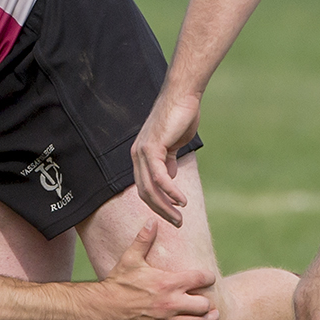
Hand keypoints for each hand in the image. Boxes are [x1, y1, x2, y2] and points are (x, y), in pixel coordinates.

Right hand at [99, 221, 217, 319]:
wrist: (103, 306)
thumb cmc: (118, 281)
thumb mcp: (131, 258)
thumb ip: (144, 239)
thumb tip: (153, 220)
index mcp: (169, 282)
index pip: (203, 279)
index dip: (208, 278)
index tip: (205, 279)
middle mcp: (172, 303)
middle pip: (205, 305)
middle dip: (208, 303)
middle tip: (206, 302)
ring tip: (208, 318)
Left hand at [131, 89, 201, 226]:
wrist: (182, 96)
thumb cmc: (180, 117)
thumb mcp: (173, 145)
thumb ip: (169, 161)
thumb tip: (169, 178)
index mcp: (141, 157)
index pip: (145, 188)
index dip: (158, 204)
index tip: (172, 215)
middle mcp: (137, 156)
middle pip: (145, 193)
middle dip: (161, 211)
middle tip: (177, 223)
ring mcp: (142, 152)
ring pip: (150, 188)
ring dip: (166, 206)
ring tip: (180, 218)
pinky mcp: (152, 147)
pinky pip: (159, 176)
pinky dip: (170, 191)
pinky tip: (181, 200)